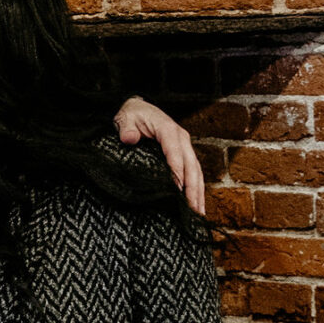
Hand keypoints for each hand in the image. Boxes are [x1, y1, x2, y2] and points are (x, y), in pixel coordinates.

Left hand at [115, 96, 205, 216]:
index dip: (177, 171)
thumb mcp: (125, 117)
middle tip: (192, 209)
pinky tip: (197, 204)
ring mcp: (185, 147)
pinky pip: (194, 173)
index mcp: (168, 130)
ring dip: (198, 192)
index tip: (177, 190)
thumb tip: (129, 139)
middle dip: (192, 188)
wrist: (138, 108)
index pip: (175, 153)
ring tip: (198, 213)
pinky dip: (197, 188)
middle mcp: (181, 139)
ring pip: (196, 171)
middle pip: (191, 166)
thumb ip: (126, 128)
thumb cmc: (133, 115)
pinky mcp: (184, 154)